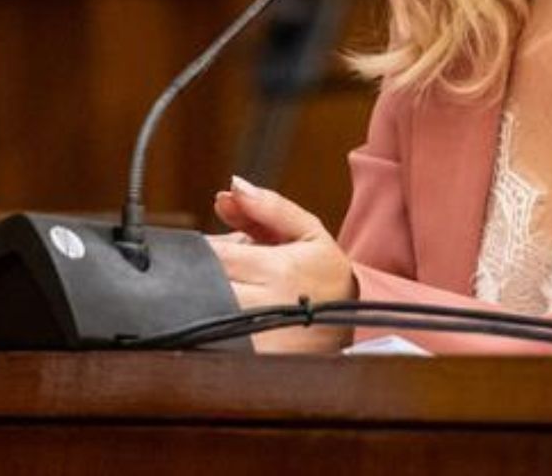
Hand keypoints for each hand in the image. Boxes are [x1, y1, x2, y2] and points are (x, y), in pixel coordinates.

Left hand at [207, 175, 355, 352]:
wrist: (349, 336)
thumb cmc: (326, 279)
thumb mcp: (309, 233)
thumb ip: (268, 206)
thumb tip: (231, 186)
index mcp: (278, 269)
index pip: (213, 253)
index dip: (207, 251)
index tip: (224, 255)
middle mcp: (264, 307)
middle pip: (202, 283)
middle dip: (203, 276)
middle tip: (233, 279)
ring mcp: (255, 342)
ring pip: (203, 311)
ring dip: (204, 302)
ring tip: (238, 299)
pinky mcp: (248, 364)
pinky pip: (211, 342)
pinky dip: (209, 330)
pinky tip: (233, 324)